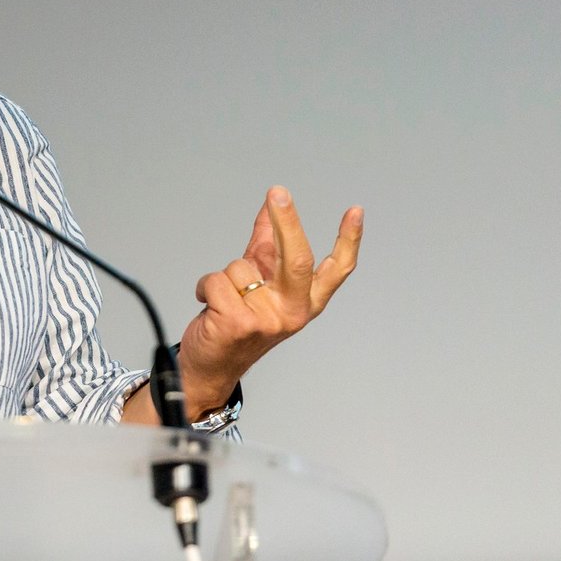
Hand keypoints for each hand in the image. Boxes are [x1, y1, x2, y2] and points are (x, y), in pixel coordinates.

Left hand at [176, 186, 362, 416]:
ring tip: (223, 301)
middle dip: (287, 222)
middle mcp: (292, 312)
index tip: (356, 212)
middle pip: (297, 259)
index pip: (335, 271)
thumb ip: (265, 247)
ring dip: (224, 277)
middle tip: (278, 192)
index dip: (348, 241)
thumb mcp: (258, 284)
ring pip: (241, 268)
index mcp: (304, 302)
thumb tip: (269, 207)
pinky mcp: (238, 323)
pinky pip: (218, 281)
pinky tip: (208, 306)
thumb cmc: (235, 321)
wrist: (210, 367)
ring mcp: (267, 320)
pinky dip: (205, 287)